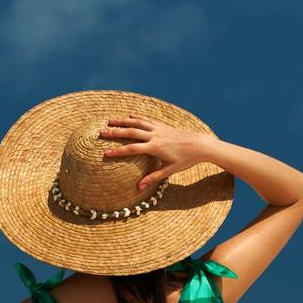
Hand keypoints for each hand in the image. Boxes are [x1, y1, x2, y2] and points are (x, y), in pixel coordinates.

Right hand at [100, 118, 217, 189]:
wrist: (200, 145)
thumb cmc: (187, 160)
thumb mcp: (170, 171)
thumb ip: (154, 177)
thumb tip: (139, 187)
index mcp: (155, 148)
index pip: (132, 149)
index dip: (118, 152)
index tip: (105, 153)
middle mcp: (155, 136)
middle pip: (131, 132)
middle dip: (115, 133)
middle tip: (101, 132)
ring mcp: (159, 129)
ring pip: (137, 123)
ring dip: (123, 121)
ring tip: (110, 121)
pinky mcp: (163, 126)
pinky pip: (147, 120)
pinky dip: (137, 117)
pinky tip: (130, 115)